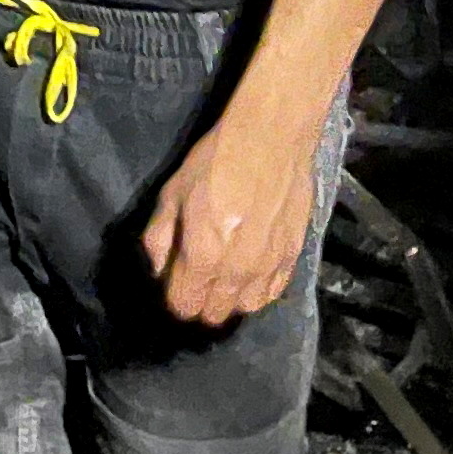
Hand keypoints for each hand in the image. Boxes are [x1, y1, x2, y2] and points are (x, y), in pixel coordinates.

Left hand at [143, 104, 323, 326]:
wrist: (270, 140)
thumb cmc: (214, 162)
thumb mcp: (172, 193)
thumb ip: (159, 237)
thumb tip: (159, 269)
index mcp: (202, 257)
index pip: (185, 305)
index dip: (176, 298)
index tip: (175, 283)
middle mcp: (236, 272)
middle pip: (215, 313)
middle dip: (201, 301)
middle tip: (198, 278)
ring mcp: (269, 267)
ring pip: (246, 308)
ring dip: (231, 299)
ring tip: (225, 278)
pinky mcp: (293, 257)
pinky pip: (274, 292)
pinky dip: (259, 290)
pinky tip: (251, 273)